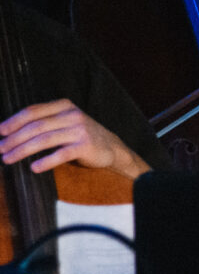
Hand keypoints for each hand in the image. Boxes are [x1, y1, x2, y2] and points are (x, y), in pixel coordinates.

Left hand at [0, 100, 146, 178]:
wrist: (112, 148)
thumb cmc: (81, 136)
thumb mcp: (65, 122)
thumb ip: (45, 121)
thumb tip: (10, 131)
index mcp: (64, 106)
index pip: (33, 111)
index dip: (13, 121)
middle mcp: (72, 115)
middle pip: (35, 126)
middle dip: (14, 139)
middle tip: (0, 149)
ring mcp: (80, 130)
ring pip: (44, 139)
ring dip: (22, 150)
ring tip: (8, 159)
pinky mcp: (86, 146)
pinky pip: (61, 154)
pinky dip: (46, 161)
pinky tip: (34, 168)